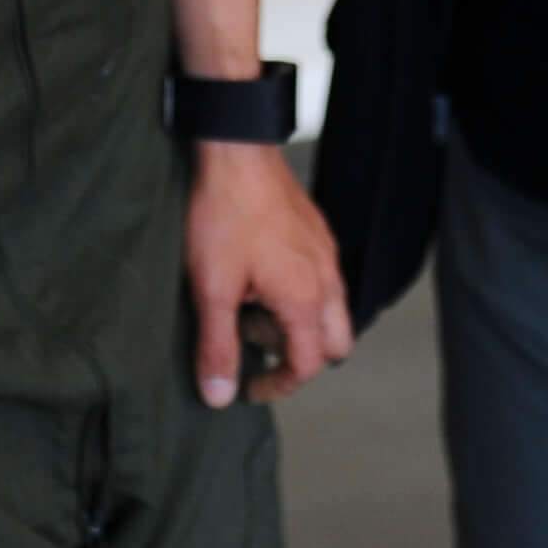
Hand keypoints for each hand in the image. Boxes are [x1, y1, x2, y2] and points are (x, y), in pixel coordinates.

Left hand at [186, 140, 353, 408]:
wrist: (235, 152)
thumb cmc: (224, 214)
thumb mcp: (212, 289)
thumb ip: (218, 347)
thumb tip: (220, 395)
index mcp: (306, 299)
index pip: (308, 364)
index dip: (278, 385)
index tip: (248, 388)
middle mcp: (327, 278)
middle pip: (335, 343)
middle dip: (298, 353)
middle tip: (253, 340)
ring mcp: (326, 253)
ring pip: (330, 310)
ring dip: (296, 322)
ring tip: (249, 302)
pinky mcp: (317, 234)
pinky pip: (322, 279)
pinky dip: (298, 293)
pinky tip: (259, 276)